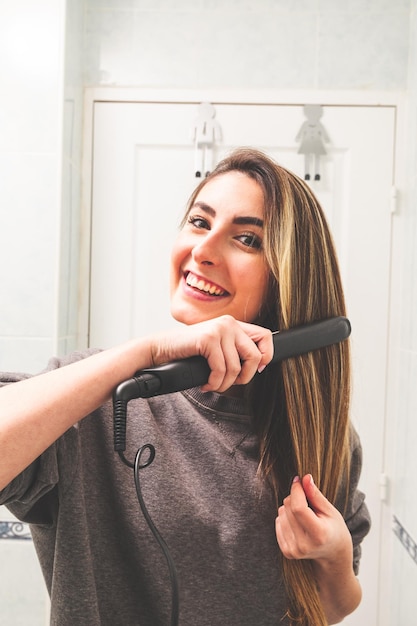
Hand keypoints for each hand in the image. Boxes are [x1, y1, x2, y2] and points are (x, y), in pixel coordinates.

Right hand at [150, 315, 272, 392]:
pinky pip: (221, 370)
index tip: (255, 370)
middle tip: (228, 383)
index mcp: (234, 324)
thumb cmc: (188, 352)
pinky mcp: (208, 339)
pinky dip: (214, 382)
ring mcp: (219, 329)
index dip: (266, 356)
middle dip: (244, 377)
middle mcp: (230, 323)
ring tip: (212, 384)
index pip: (266, 337)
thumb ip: (235, 350)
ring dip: (224, 384)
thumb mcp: (217, 348)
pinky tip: (205, 383)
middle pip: (255, 356)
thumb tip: (259, 366)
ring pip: (236, 368)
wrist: (160, 348)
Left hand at [275, 474, 352, 564]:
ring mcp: (294, 550)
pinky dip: (286, 517)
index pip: (298, 508)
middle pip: (288, 508)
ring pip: (281, 513)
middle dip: (295, 497)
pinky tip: (298, 523)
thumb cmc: (334, 529)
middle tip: (308, 501)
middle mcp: (304, 545)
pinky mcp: (286, 551)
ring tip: (305, 515)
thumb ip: (315, 495)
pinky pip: (278, 522)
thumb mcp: (330, 511)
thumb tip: (305, 478)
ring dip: (290, 508)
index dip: (296, 490)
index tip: (299, 480)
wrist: (333, 554)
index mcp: (318, 535)